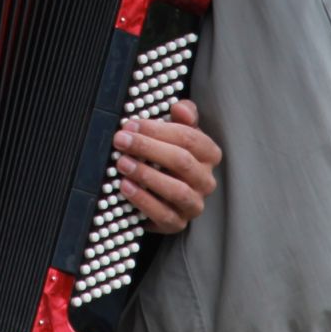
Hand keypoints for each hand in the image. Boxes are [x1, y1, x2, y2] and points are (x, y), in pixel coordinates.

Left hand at [114, 98, 220, 233]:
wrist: (162, 193)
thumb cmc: (169, 156)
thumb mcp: (177, 132)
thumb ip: (182, 116)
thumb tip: (180, 107)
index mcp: (209, 154)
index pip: (189, 137)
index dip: (157, 129)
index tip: (131, 124)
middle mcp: (206, 180)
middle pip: (181, 161)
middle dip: (147, 148)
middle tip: (121, 140)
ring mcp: (194, 204)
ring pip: (177, 190)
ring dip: (146, 175)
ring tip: (122, 163)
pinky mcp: (178, 223)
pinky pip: (163, 214)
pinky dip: (142, 200)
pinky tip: (125, 186)